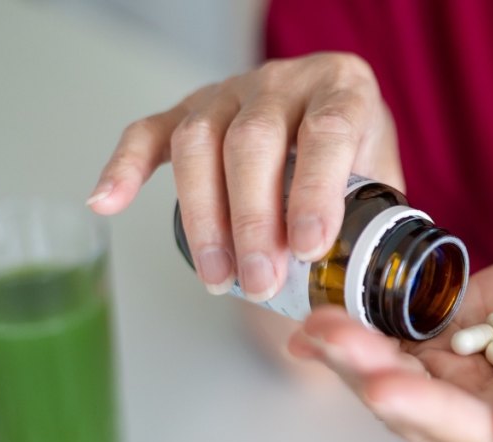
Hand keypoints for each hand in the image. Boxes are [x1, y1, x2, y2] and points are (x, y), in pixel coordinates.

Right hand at [88, 53, 401, 299]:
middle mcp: (284, 81)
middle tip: (260, 282)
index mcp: (343, 90)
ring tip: (218, 279)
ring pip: (200, 141)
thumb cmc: (357, 153)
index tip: (309, 248)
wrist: (331, 107)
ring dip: (204, 215)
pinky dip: (125, 165)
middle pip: (253, 142)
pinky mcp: (190, 107)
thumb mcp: (383, 178)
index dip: (315, 192)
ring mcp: (231, 90)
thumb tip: (361, 308)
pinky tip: (108, 202)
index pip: (327, 133)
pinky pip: (150, 129)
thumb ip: (377, 227)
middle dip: (254, 220)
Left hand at [289, 251, 492, 441]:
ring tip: (318, 323)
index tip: (382, 382)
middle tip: (329, 335)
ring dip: (352, 353)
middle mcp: (482, 409)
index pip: (466, 426)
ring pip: (395, 373)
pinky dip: (357, 334)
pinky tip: (319, 326)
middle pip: (414, 403)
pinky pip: (395, 340)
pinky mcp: (446, 337)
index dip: (424, 407)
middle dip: (366, 370)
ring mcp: (459, 374)